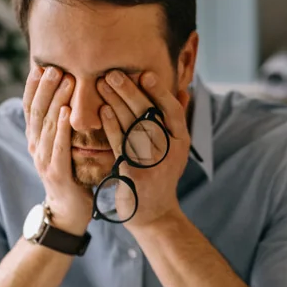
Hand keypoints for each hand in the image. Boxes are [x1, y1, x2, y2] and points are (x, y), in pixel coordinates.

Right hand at [24, 65, 91, 235]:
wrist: (68, 214)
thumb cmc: (71, 176)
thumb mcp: (63, 148)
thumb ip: (61, 126)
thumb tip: (67, 98)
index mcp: (36, 140)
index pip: (30, 107)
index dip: (33, 85)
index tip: (40, 64)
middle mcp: (35, 147)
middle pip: (36, 111)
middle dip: (45, 86)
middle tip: (55, 65)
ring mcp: (43, 161)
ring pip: (46, 125)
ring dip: (55, 100)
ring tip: (64, 79)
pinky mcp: (57, 174)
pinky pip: (58, 147)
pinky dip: (61, 128)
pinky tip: (66, 112)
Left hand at [97, 70, 191, 229]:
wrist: (152, 213)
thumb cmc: (160, 174)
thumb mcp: (175, 149)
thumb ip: (176, 120)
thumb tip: (184, 90)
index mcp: (181, 140)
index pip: (173, 111)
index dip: (159, 92)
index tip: (145, 74)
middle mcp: (169, 150)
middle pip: (149, 114)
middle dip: (129, 91)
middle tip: (112, 73)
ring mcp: (152, 162)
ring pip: (132, 125)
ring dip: (116, 102)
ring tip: (101, 84)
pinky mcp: (133, 172)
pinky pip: (121, 144)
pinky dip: (111, 125)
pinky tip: (102, 110)